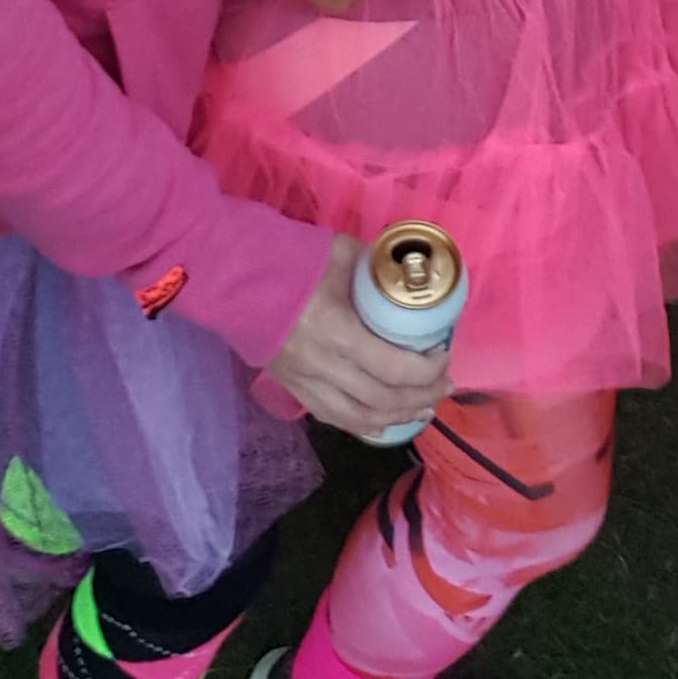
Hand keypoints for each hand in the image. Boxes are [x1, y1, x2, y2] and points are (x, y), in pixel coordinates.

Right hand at [269, 235, 451, 436]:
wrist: (232, 274)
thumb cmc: (288, 258)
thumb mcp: (341, 253)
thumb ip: (375, 268)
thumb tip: (407, 276)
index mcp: (337, 331)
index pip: (393, 368)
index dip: (426, 371)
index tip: (444, 356)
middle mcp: (322, 366)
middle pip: (382, 399)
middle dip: (421, 396)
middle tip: (444, 386)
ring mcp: (304, 382)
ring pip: (359, 418)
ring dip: (398, 417)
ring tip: (424, 410)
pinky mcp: (292, 387)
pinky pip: (333, 418)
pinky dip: (363, 425)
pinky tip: (384, 424)